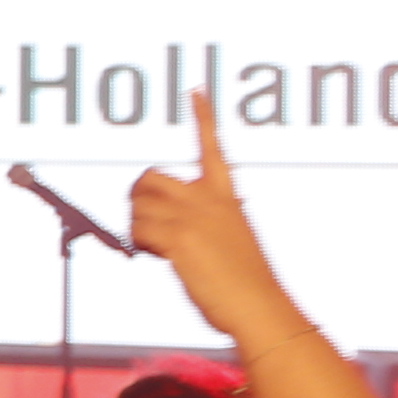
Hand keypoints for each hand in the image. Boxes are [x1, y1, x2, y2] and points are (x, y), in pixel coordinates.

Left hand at [132, 93, 301, 345]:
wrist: (260, 307)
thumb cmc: (246, 285)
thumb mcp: (232, 242)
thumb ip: (205, 226)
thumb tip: (167, 233)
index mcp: (226, 198)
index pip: (212, 148)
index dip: (203, 118)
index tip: (195, 91)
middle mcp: (209, 201)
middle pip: (150, 177)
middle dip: (137, 198)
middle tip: (145, 222)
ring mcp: (194, 217)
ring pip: (139, 205)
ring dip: (137, 226)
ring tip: (158, 248)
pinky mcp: (180, 238)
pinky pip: (139, 230)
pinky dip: (140, 243)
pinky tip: (157, 256)